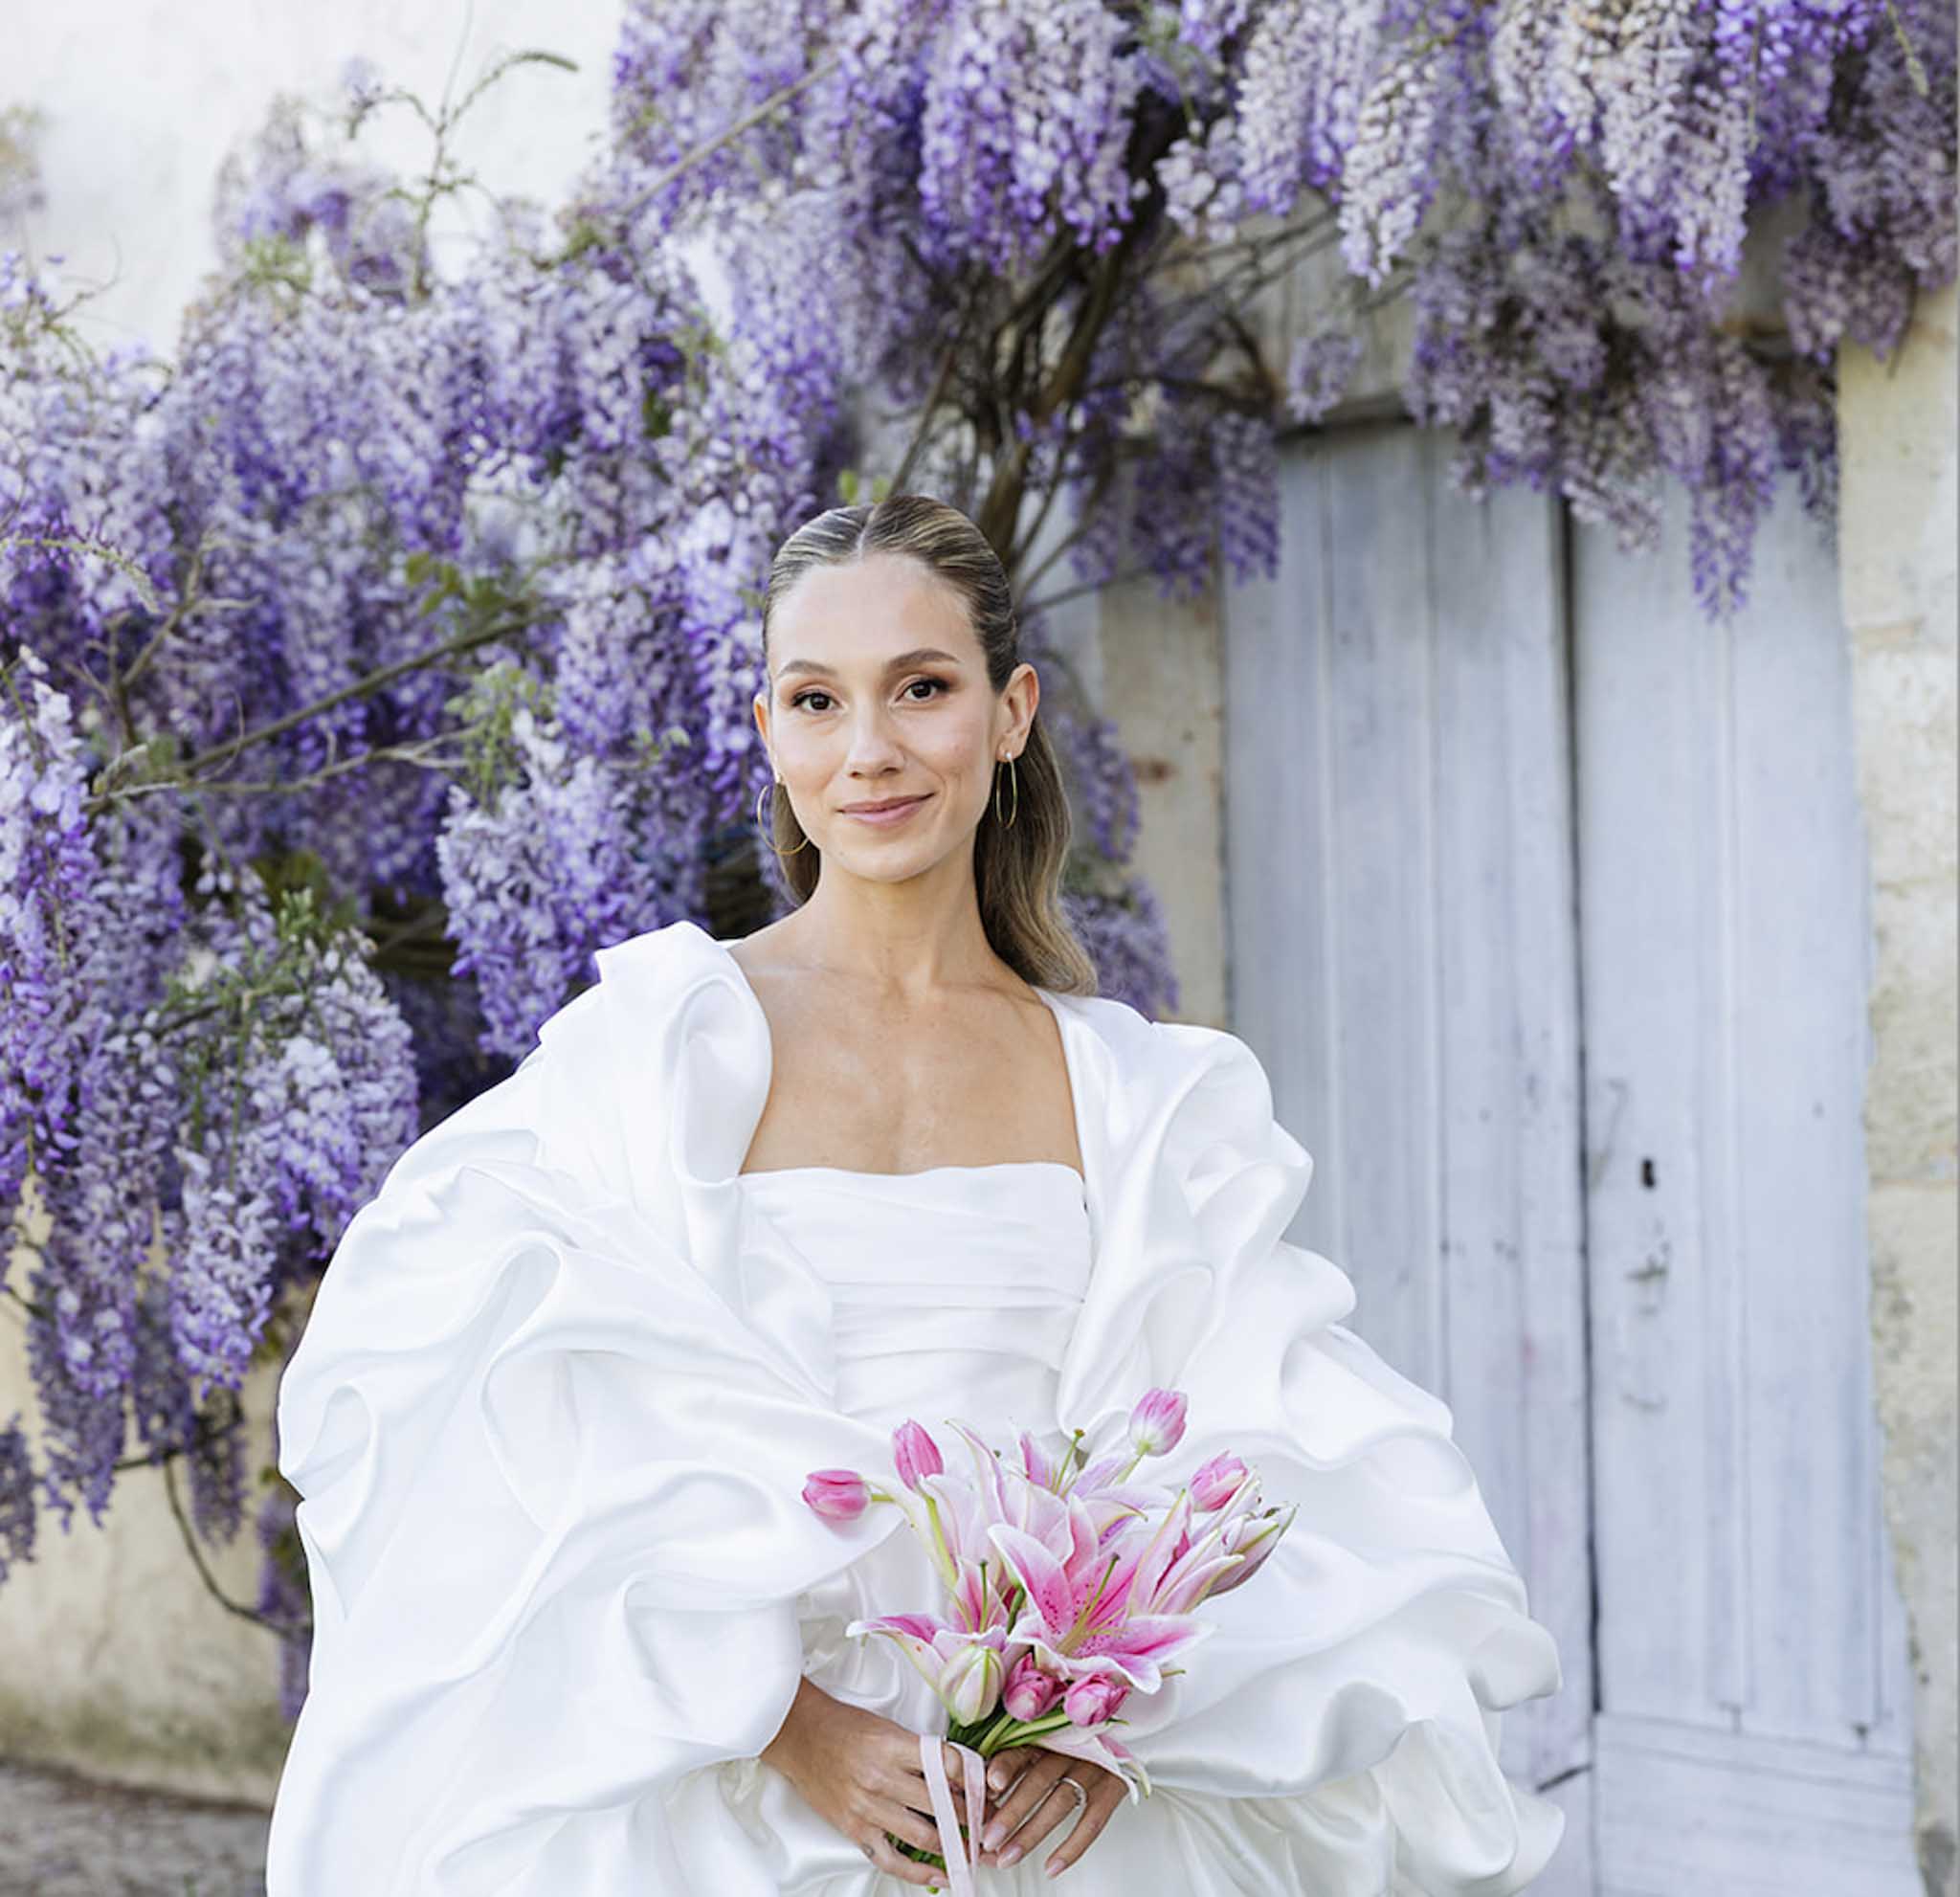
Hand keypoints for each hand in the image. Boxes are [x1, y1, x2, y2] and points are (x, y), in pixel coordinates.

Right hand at [759, 1678, 978, 1886]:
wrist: (800, 1735)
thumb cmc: (844, 1726)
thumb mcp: (888, 1727)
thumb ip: (919, 1751)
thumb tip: (956, 1773)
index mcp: (894, 1746)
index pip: (946, 1764)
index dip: (973, 1779)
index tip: (988, 1789)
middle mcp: (882, 1778)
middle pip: (940, 1803)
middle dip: (970, 1816)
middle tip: (990, 1823)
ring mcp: (867, 1807)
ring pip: (922, 1835)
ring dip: (953, 1844)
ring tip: (973, 1849)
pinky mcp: (854, 1829)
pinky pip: (890, 1859)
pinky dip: (917, 1872)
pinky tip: (939, 1876)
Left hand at [975, 1746, 1124, 1877]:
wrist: (1119, 1741)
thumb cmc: (1069, 1748)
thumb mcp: (1043, 1746)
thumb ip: (1015, 1762)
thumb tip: (985, 1789)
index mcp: (1047, 1736)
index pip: (1023, 1749)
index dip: (1005, 1767)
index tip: (990, 1787)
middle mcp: (1070, 1748)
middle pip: (1038, 1780)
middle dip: (1012, 1813)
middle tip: (989, 1839)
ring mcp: (1093, 1768)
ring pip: (1060, 1803)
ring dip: (1032, 1833)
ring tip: (1009, 1857)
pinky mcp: (1113, 1788)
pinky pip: (1092, 1822)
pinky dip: (1072, 1848)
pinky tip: (1052, 1867)